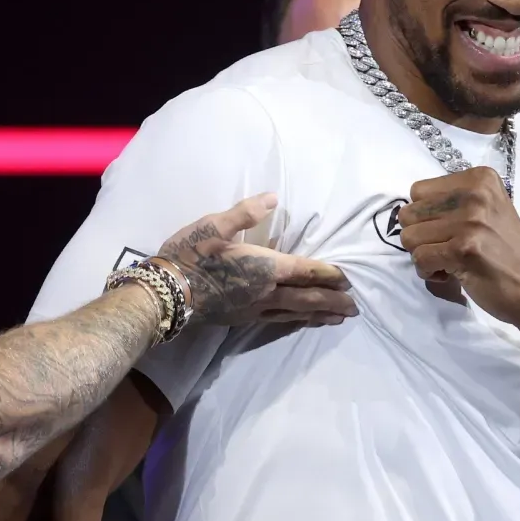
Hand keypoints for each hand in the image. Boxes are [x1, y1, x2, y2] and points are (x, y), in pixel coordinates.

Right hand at [156, 193, 357, 326]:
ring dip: (320, 315)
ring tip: (339, 318)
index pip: (306, 271)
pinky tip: (300, 322)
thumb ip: (245, 212)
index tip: (348, 278)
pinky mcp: (243, 320)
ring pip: (296, 314)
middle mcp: (266, 292)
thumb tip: (273, 198)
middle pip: (308, 298)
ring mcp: (254, 309)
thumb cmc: (188, 255)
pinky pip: (279, 321)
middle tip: (355, 306)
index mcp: (264, 267)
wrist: (164, 294)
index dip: (329, 274)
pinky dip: (297, 322)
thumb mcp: (214, 226)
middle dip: (333, 300)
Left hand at [394, 167, 519, 334]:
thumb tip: (408, 210)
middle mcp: (475, 194)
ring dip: (422, 255)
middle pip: (409, 213)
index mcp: (479, 178)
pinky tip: (449, 273)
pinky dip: (427, 271)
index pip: (418, 190)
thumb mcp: (487, 210)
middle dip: (420, 235)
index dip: (425, 215)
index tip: (446, 230)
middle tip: (444, 248)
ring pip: (409, 237)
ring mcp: (469, 221)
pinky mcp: (463, 249)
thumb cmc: (506, 251)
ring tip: (447, 261)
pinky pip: (419, 258)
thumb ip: (452, 202)